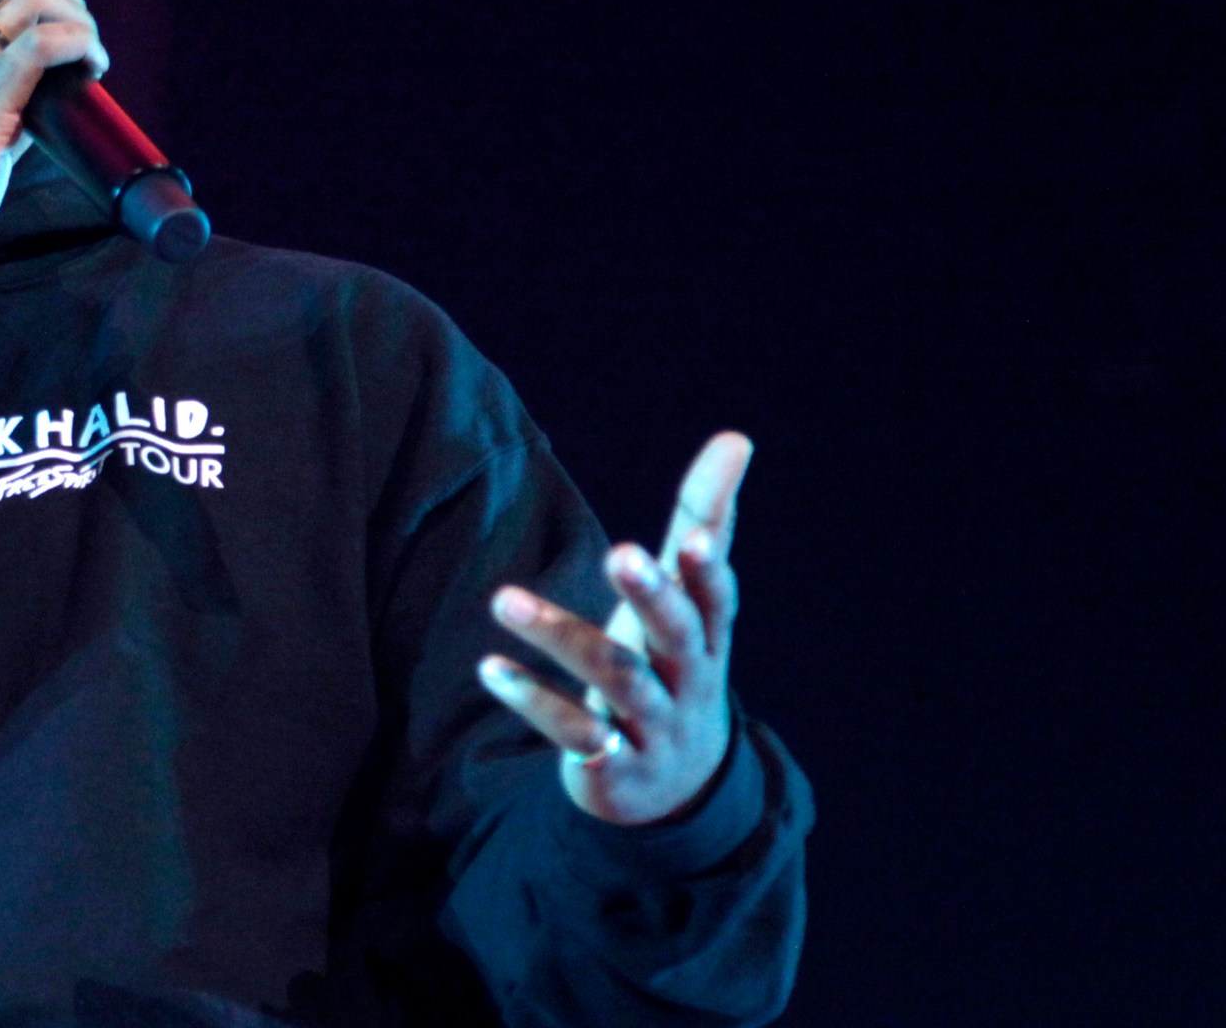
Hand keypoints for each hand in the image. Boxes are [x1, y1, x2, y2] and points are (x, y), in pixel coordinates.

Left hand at [476, 432, 750, 824]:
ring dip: (562, 637)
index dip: (706, 571)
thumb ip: (704, 521)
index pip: (715, 600)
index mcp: (707, 638)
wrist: (674, 789)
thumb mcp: (689, 602)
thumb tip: (735, 436)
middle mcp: (688, 682)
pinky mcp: (614, 768)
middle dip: (652, 595)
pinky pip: (576, 735)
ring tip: (502, 599)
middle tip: (619, 553)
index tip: (694, 538)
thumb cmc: (675, 666)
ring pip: (616, 681)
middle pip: (677, 638)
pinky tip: (489, 668)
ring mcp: (654, 728)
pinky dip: (534, 702)